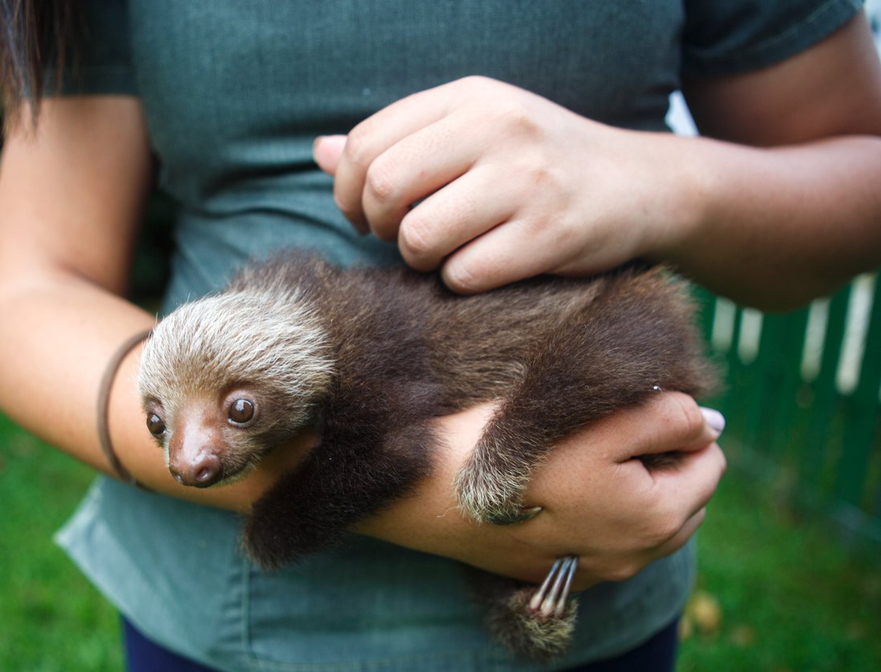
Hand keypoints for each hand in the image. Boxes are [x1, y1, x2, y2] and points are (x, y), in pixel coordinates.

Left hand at [314, 77, 685, 293]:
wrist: (640, 186)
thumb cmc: (538, 164)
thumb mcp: (472, 132)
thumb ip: (399, 141)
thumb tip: (321, 152)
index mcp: (469, 99)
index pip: (366, 143)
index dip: (348, 190)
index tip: (366, 214)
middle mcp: (497, 128)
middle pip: (383, 186)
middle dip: (376, 226)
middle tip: (397, 237)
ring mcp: (526, 181)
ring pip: (419, 235)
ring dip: (418, 258)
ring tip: (443, 253)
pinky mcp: (550, 234)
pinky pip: (465, 274)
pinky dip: (461, 282)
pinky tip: (483, 267)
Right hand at [365, 392, 724, 589]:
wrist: (422, 491)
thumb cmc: (508, 447)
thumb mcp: (597, 418)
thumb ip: (667, 416)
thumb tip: (707, 425)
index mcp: (655, 519)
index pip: (707, 460)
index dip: (674, 423)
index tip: (622, 408)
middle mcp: (632, 559)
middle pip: (682, 496)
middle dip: (658, 460)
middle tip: (598, 431)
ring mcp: (592, 573)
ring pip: (643, 522)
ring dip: (628, 488)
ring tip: (575, 459)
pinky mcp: (555, 577)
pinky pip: (601, 542)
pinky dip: (594, 515)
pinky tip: (552, 492)